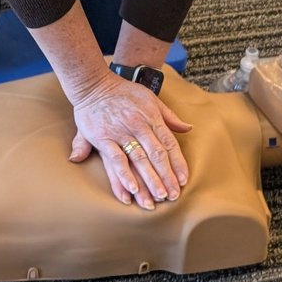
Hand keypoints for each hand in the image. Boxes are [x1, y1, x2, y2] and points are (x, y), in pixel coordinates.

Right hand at [69, 74, 190, 208]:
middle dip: (166, 177)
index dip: (177, 163)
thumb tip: (188, 128)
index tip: (182, 180)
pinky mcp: (103, 138)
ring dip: (149, 180)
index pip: (169, 144)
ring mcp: (121, 133)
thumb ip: (169, 117)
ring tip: (156, 198)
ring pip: (139, 160)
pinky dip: (124, 175)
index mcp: (152, 118)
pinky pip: (116, 159)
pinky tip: (132, 190)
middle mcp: (139, 126)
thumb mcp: (151, 99)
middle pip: (157, 155)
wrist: (94, 84)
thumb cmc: (124, 92)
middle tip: (172, 196)